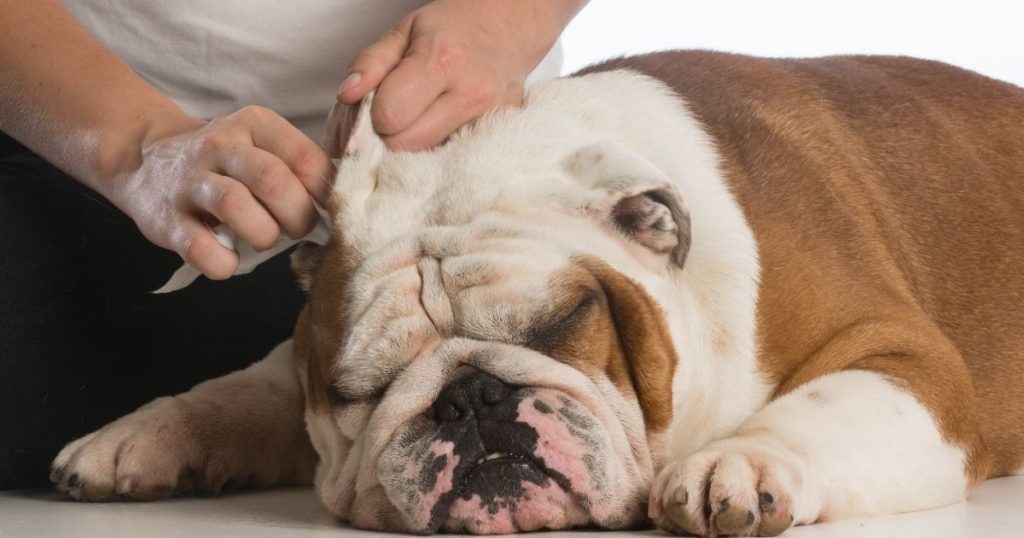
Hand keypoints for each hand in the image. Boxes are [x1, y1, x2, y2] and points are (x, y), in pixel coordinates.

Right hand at [105, 107, 333, 279]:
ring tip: (264, 238)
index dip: (324, 193)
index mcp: (254, 125)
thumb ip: (297, 166)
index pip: (304, 157)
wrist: (143, 158)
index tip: (326, 210)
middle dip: (298, 217)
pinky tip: (229, 258)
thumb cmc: (223, 162)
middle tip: (297, 229)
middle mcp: (220, 146)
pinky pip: (201, 247)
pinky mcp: (166, 219)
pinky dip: (224, 262)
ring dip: (263, 235)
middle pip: (273, 181)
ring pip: (236, 206)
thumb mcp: (260, 145)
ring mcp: (190, 181)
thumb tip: (345, 203)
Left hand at [338, 0, 583, 151]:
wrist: (507, 31)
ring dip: (414, 148)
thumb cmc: (450, 30)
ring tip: (418, 121)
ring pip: (430, 160)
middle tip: (395, 118)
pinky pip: (453, 162)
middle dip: (390, 138)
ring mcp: (491, 120)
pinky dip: (437, 153)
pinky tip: (438, 131)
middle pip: (407, 146)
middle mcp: (472, 94)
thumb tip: (347, 96)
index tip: (379, 106)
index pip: (390, 116)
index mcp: (443, 60)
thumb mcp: (403, 32)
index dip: (374, 116)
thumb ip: (370, 63)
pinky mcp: (502, 139)